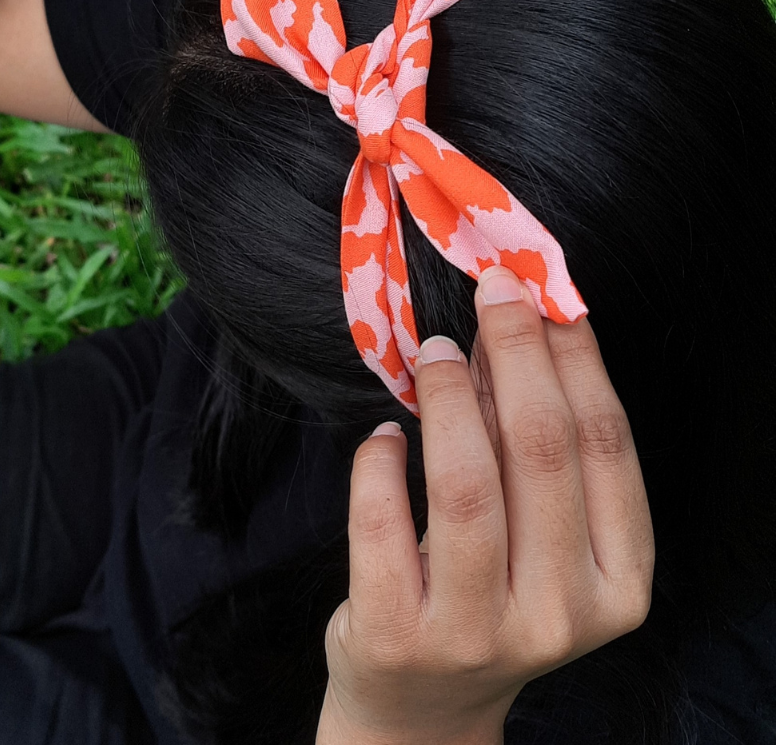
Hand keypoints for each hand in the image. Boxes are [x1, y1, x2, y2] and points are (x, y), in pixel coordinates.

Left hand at [318, 265, 654, 744]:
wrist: (423, 706)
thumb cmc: (489, 600)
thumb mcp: (538, 540)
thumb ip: (535, 453)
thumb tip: (507, 335)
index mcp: (618, 584)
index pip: (605, 445)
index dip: (574, 357)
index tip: (544, 294)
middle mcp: (561, 613)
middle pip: (541, 449)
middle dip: (515, 351)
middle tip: (490, 294)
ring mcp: (478, 632)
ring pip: (466, 481)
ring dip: (446, 396)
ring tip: (432, 351)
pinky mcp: (398, 634)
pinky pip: (383, 520)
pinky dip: (378, 460)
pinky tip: (384, 434)